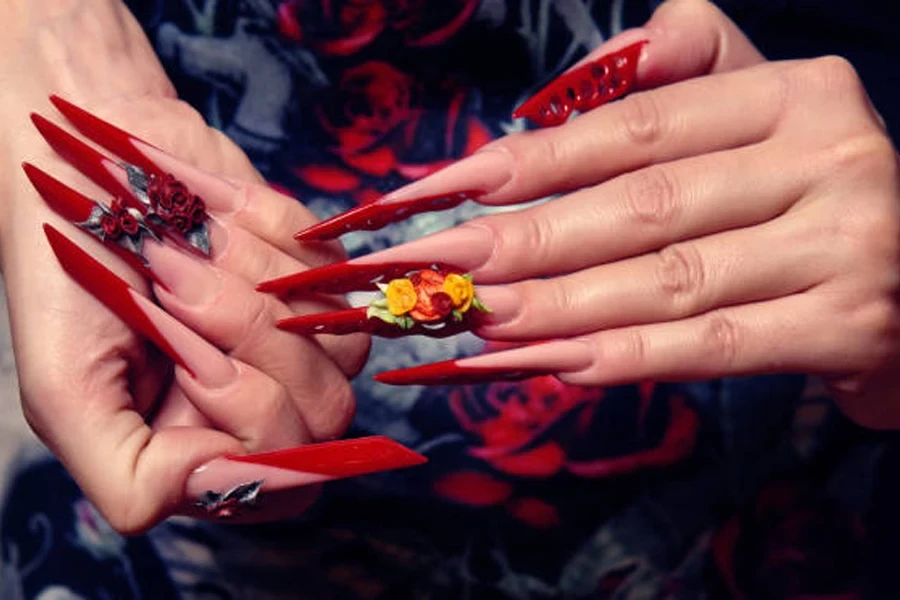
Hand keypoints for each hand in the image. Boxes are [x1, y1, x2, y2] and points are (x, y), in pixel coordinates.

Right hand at [0, 0, 367, 530]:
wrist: (86, 157)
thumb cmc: (68, 271)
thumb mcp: (64, 392)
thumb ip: (131, 476)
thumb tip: (223, 481)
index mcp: (204, 444)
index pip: (285, 482)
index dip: (255, 429)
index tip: (195, 366)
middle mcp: (260, 399)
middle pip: (322, 416)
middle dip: (248, 342)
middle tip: (177, 292)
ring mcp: (295, 338)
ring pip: (341, 350)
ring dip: (256, 285)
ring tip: (191, 246)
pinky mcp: (314, 277)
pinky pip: (338, 278)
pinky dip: (277, 241)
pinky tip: (220, 219)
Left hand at [314, 0, 899, 427]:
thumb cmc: (808, 194)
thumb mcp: (757, 114)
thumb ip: (680, 71)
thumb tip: (575, 83)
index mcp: (791, 92)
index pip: (633, 128)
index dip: (531, 162)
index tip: (440, 189)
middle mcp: (829, 157)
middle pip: (640, 207)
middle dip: (522, 241)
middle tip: (431, 266)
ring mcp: (848, 245)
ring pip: (666, 281)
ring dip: (555, 307)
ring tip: (472, 320)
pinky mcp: (851, 327)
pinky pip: (712, 347)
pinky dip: (625, 356)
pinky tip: (551, 366)